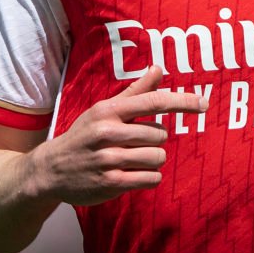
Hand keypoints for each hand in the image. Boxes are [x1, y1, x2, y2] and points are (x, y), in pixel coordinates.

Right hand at [25, 66, 203, 206]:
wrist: (50, 170)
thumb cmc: (84, 136)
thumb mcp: (103, 110)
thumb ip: (134, 93)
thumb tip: (158, 69)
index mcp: (108, 111)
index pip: (153, 101)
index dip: (182, 102)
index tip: (203, 103)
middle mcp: (107, 133)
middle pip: (159, 134)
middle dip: (155, 140)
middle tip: (135, 144)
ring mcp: (108, 159)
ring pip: (157, 157)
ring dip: (153, 160)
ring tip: (134, 160)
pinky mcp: (111, 183)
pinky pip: (150, 178)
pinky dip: (150, 177)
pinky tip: (135, 174)